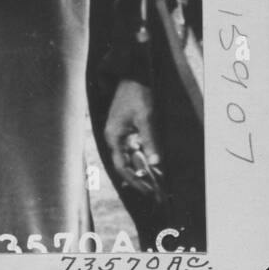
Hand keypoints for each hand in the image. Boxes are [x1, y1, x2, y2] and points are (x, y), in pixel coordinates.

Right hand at [105, 79, 160, 195]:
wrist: (133, 76)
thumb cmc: (137, 95)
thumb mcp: (146, 118)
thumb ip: (149, 140)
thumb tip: (155, 164)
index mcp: (113, 136)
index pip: (122, 166)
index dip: (135, 180)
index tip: (149, 191)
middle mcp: (113, 137)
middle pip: (123, 165)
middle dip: (138, 180)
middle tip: (154, 192)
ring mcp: (118, 134)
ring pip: (127, 158)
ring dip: (139, 171)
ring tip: (154, 183)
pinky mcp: (124, 130)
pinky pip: (130, 150)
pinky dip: (140, 160)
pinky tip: (149, 166)